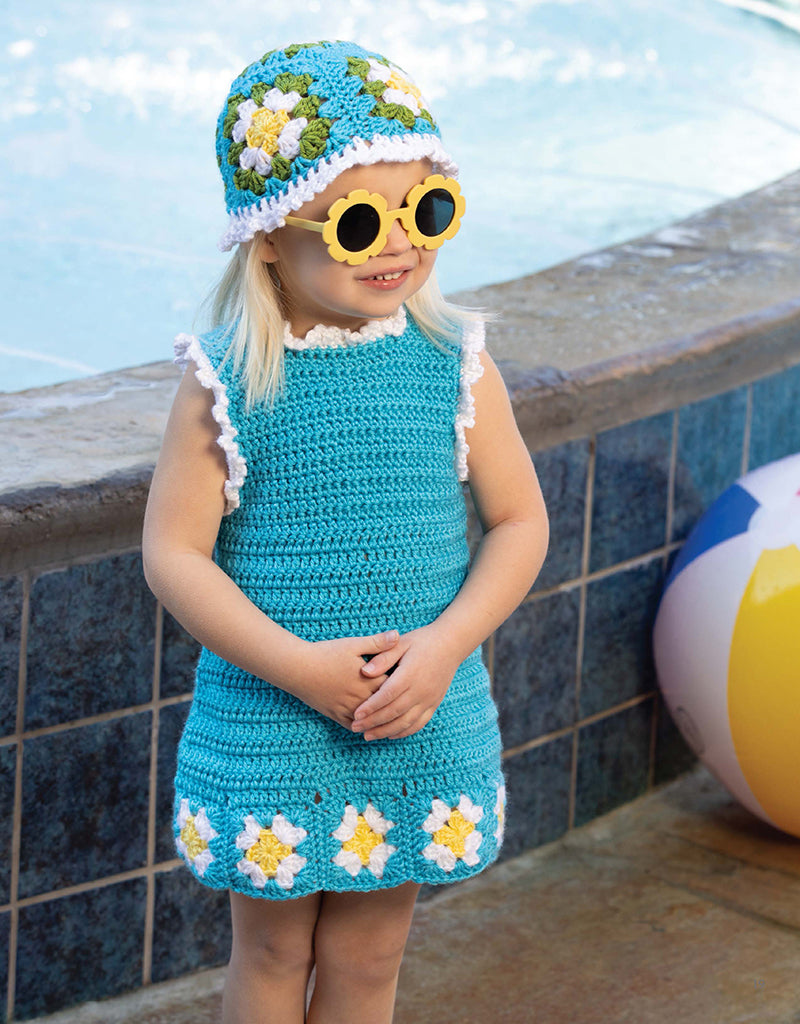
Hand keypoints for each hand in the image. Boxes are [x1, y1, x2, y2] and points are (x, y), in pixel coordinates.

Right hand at [290, 631, 399, 729]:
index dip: (404, 686)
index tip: (412, 683)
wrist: (297, 668)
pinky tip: (371, 727)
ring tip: (395, 719)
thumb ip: (377, 642)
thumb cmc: (325, 653)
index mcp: (368, 681)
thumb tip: (398, 635)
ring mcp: (347, 709)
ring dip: (382, 719)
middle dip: (396, 704)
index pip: (395, 688)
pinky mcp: (334, 715)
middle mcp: (360, 698)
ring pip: (370, 720)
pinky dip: (364, 727)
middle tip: (410, 703)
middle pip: (385, 706)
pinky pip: (353, 726)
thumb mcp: (353, 644)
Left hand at [351, 625, 460, 740]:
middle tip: (355, 728)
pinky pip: (419, 723)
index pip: (387, 695)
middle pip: (394, 711)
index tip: (356, 714)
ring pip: (406, 722)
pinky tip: (390, 735)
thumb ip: (383, 657)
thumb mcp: (401, 643)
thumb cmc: (422, 642)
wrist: (450, 644)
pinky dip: (404, 732)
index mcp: (410, 673)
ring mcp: (429, 699)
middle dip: (373, 722)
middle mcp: (421, 689)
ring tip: (368, 736)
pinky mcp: (435, 704)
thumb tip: (364, 671)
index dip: (371, 707)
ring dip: (386, 731)